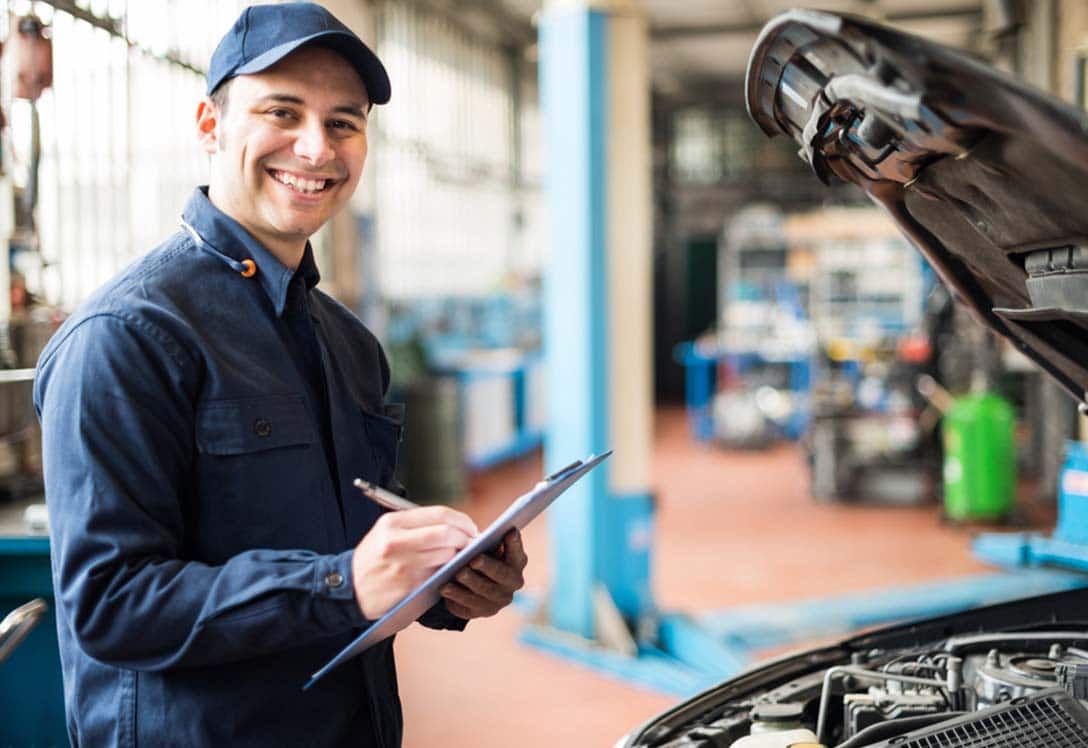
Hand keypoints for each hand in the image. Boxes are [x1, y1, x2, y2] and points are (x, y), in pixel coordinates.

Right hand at [352, 506, 478, 620]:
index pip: (439, 514)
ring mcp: (403, 565)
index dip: (462, 520)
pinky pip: (439, 575)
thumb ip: (417, 526)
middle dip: (466, 539)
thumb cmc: (373, 559)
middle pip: (447, 534)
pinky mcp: (408, 586)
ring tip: (461, 558)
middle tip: (473, 544)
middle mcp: (397, 541)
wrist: (348, 589)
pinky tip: (449, 571)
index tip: (471, 528)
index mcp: (393, 523)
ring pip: (446, 555)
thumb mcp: (386, 533)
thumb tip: (456, 525)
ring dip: (459, 557)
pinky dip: (449, 572)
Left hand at [439, 529, 526, 619]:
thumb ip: (487, 542)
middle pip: (502, 575)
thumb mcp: (486, 546)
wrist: (471, 581)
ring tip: (457, 573)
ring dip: (470, 582)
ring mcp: (499, 600)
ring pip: (485, 592)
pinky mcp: (483, 612)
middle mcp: (513, 583)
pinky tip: (446, 588)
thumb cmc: (481, 555)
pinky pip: (469, 606)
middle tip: (474, 560)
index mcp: (517, 561)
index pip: (518, 552)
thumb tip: (474, 540)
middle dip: (488, 566)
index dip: (514, 543)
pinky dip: (456, 596)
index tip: (509, 531)